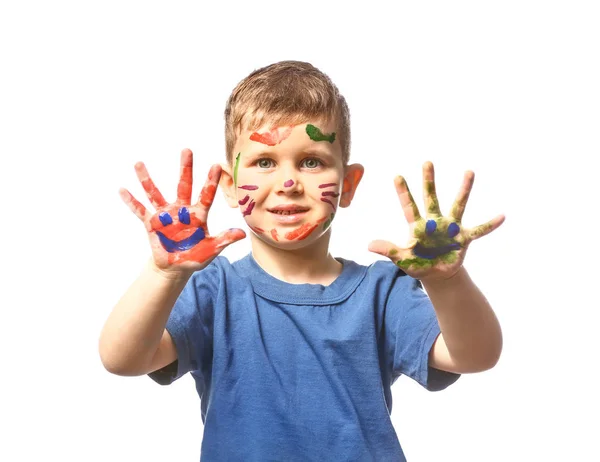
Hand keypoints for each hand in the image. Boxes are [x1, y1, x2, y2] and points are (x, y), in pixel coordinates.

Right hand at [119, 149, 245, 274]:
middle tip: (187, 149)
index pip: (206, 195)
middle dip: (185, 168)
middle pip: (183, 185)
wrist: (176, 267)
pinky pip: (139, 210)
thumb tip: (242, 233)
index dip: (211, 181)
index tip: (216, 165)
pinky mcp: (151, 223)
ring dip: (147, 179)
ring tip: (139, 163)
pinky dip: (131, 201)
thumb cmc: (195, 256)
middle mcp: (182, 210)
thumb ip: (224, 240)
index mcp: (198, 215)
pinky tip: (122, 190)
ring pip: (155, 193)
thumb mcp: (211, 250)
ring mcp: (165, 215)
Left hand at [369, 161, 503, 280]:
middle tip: (427, 162)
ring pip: (457, 205)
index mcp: (417, 226)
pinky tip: (502, 216)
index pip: (408, 206)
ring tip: (469, 172)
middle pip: (431, 198)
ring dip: (463, 190)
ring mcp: (450, 228)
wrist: (437, 275)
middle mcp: (434, 222)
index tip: (397, 176)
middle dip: (429, 181)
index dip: (403, 193)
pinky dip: (489, 225)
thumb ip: (388, 250)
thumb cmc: (418, 264)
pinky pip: (479, 230)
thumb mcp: (402, 259)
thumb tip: (369, 245)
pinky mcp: (463, 239)